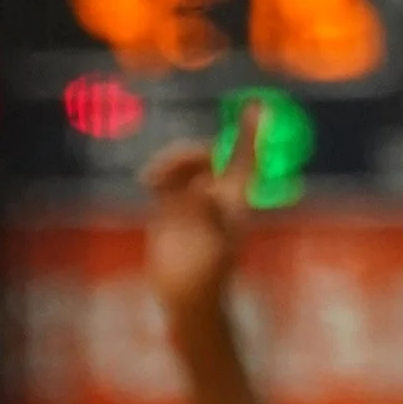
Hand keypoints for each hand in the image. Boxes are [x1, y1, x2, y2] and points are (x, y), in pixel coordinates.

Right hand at [143, 104, 261, 325]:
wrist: (189, 298)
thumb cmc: (209, 277)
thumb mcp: (216, 244)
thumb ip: (210, 213)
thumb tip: (203, 185)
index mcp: (235, 200)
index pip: (245, 159)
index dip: (249, 132)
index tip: (255, 105)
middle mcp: (215, 195)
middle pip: (207, 157)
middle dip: (191, 153)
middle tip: (179, 165)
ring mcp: (191, 202)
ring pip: (183, 166)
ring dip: (172, 162)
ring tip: (156, 177)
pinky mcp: (169, 211)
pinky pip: (164, 181)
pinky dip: (157, 175)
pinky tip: (147, 181)